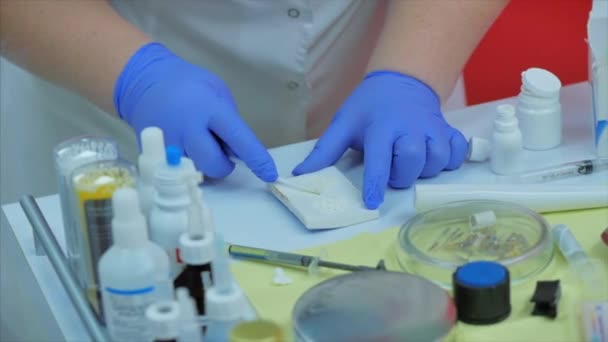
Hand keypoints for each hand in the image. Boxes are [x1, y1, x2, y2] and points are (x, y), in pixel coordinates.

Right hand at [114, 42, 276, 181]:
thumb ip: (230, 121)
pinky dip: (187, 164)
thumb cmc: (188, 85)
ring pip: (196, 172)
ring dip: (204, 164)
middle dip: (223, 165)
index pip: (239, 140)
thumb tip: (239, 151)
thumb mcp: (216, 92)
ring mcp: (168, 144)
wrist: (143, 81)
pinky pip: (178, 170)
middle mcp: (188, 129)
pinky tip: (184, 145)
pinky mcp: (154, 154)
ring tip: (198, 142)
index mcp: (209, 109)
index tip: (269, 174)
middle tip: (220, 151)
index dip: (257, 159)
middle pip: (214, 165)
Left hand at [293, 71, 466, 208]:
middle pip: (413, 160)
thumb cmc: (368, 107)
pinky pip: (457, 152)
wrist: (401, 81)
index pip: (379, 157)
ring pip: (437, 160)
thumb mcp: (343, 124)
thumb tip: (300, 174)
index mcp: (381, 127)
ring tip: (411, 165)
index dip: (375, 182)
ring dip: (424, 170)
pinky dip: (450, 160)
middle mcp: (410, 127)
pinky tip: (434, 157)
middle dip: (401, 175)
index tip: (371, 203)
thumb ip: (324, 151)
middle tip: (392, 172)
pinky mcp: (448, 130)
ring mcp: (432, 128)